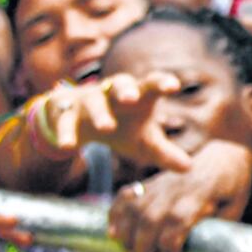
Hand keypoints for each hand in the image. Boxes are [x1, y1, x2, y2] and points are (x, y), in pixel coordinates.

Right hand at [44, 72, 190, 172]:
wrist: (78, 121)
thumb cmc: (122, 128)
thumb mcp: (144, 142)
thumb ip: (165, 153)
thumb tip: (189, 168)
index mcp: (137, 96)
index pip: (151, 86)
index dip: (161, 83)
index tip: (174, 85)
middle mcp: (111, 93)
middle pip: (120, 84)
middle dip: (126, 90)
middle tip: (133, 98)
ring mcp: (86, 99)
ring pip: (92, 102)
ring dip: (99, 114)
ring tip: (106, 128)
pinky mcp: (63, 111)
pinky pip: (64, 119)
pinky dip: (65, 131)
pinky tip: (67, 146)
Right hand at [108, 140, 251, 251]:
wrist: (224, 154)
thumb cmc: (233, 186)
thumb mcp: (235, 208)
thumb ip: (218, 227)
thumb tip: (199, 251)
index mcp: (201, 194)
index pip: (177, 221)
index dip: (170, 246)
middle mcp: (176, 187)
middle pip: (149, 218)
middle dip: (143, 247)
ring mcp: (161, 183)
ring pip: (134, 208)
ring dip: (127, 235)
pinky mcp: (151, 182)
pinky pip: (126, 196)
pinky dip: (116, 214)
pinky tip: (114, 233)